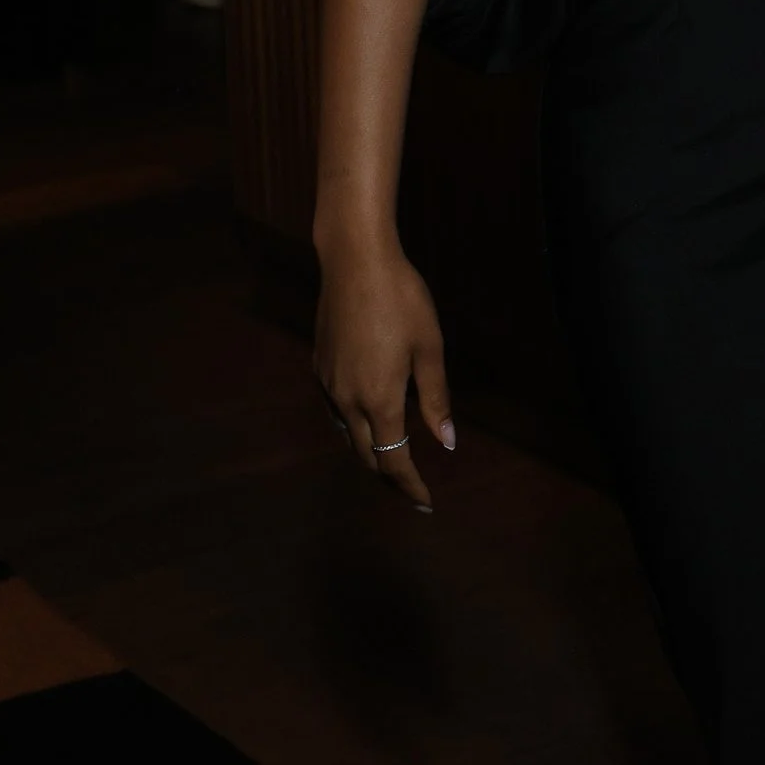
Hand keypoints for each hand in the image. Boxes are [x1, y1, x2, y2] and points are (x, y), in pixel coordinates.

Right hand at [313, 238, 453, 512]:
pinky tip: (369, 418)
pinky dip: (354, 425)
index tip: (426, 503)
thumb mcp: (430, 349)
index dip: (410, 486)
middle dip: (390, 475)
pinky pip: (336, 410)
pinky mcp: (319, 366)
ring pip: (346, 434)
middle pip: (366, 454)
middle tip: (413, 488)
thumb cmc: (402, 300)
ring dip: (369, 451)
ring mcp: (328, 383)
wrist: (354, 261)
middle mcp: (347, 399)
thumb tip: (446, 443)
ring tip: (393, 458)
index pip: (392, 460)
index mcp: (379, 399)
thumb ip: (436, 399)